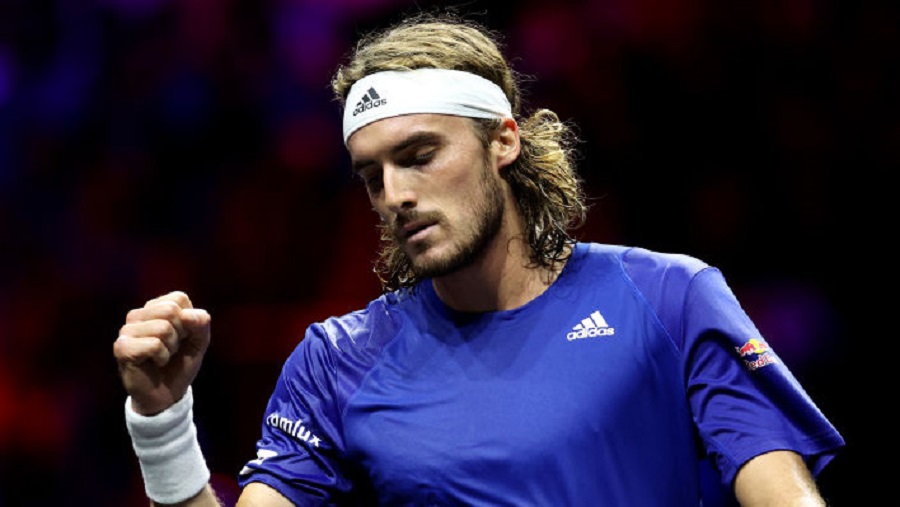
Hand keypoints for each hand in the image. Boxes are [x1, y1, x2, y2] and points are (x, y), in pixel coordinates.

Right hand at [113, 291, 210, 415]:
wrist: (166, 394)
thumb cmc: (180, 364)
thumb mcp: (199, 340)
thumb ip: (201, 322)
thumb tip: (187, 315)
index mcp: (155, 308)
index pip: (179, 298)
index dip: (189, 320)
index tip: (183, 336)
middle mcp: (137, 315)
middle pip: (170, 310)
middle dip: (180, 334)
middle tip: (172, 348)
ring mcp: (126, 330)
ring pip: (163, 328)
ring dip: (171, 348)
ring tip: (162, 356)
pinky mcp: (122, 347)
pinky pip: (154, 345)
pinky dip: (162, 357)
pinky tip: (154, 363)